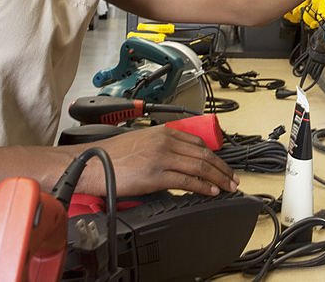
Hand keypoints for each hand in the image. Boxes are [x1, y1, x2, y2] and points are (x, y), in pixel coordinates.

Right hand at [79, 124, 238, 196]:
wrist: (90, 164)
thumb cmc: (109, 157)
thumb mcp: (141, 142)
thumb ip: (161, 147)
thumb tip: (177, 161)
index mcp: (163, 132)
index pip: (198, 142)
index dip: (215, 155)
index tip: (223, 164)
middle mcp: (165, 142)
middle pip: (204, 154)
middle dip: (223, 168)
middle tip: (233, 178)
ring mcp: (162, 158)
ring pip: (200, 167)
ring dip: (218, 178)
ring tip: (228, 187)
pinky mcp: (156, 175)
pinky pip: (187, 181)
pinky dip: (203, 187)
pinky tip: (211, 191)